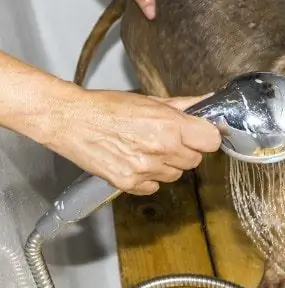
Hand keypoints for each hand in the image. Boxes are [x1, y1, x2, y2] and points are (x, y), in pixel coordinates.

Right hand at [46, 89, 220, 194]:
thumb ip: (184, 105)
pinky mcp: (129, 183)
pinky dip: (148, 179)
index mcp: (170, 126)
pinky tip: (135, 162)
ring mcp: (145, 169)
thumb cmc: (107, 107)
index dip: (206, 137)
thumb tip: (208, 101)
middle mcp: (161, 149)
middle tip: (167, 139)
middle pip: (195, 160)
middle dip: (185, 150)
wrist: (71, 119)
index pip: (211, 141)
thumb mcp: (150, 100)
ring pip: (176, 175)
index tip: (199, 135)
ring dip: (167, 165)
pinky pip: (154, 187)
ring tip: (146, 149)